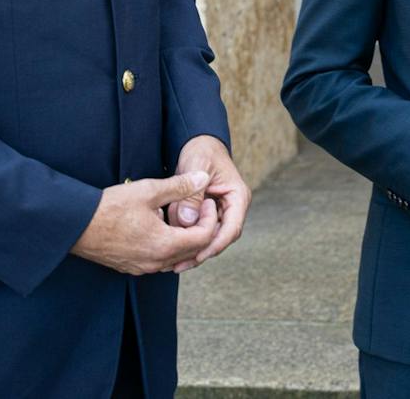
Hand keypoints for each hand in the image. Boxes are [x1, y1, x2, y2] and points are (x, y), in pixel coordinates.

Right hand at [70, 172, 217, 274]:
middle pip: (193, 250)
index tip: (205, 201)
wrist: (74, 225)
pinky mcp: (131, 266)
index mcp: (164, 246)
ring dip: (185, 238)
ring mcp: (142, 267)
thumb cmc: (110, 207)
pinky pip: (160, 260)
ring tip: (180, 214)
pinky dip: (168, 245)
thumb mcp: (148, 191)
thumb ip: (180, 186)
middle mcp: (155, 263)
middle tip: (199, 206)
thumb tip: (203, 178)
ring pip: (177, 257)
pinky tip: (160, 225)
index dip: (210, 218)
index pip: (204, 238)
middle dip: (202, 228)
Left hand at [168, 134, 251, 273]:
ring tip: (172, 263)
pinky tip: (172, 250)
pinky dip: (187, 240)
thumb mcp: (196, 168)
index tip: (198, 255)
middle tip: (179, 265)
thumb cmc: (201, 151)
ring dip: (193, 250)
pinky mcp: (207, 215)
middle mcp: (232, 208)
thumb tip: (188, 221)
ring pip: (210, 238)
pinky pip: (199, 232)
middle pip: (221, 238)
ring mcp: (220, 212)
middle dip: (201, 252)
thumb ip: (192, 194)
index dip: (215, 245)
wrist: (199, 144)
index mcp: (238, 197)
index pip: (231, 228)